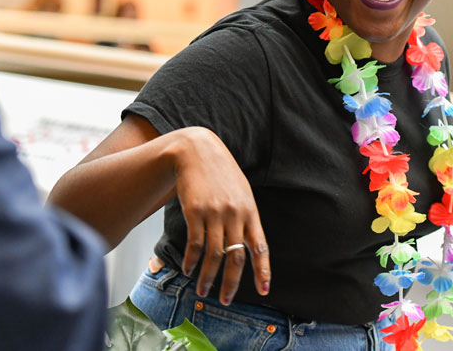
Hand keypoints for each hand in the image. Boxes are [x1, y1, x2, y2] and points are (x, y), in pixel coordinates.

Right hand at [173, 127, 269, 305]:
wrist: (197, 150)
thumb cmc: (220, 172)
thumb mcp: (241, 191)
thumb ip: (245, 216)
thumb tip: (247, 244)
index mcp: (250, 210)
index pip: (260, 246)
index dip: (263, 270)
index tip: (264, 290)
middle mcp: (235, 214)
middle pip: (236, 257)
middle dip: (231, 283)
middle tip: (226, 300)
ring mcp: (215, 213)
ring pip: (214, 255)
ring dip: (208, 277)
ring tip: (203, 291)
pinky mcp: (195, 212)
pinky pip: (194, 244)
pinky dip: (191, 261)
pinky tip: (188, 270)